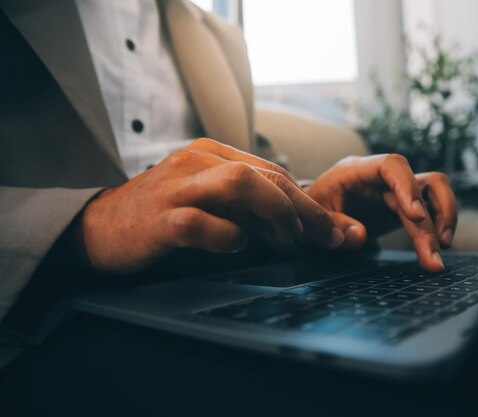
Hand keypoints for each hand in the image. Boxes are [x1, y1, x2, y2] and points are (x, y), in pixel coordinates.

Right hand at [79, 139, 342, 272]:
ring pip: (238, 184)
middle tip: (330, 237)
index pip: (273, 171)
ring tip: (292, 237)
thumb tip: (299, 224)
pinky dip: (224, 236)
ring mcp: (176, 188)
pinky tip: (236, 246)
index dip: (308, 199)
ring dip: (275, 210)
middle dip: (306, 207)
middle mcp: (198, 162)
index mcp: (213, 155)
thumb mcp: (210, 201)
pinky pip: (197, 223)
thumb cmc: (164, 214)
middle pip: (264, 175)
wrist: (100, 227)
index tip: (334, 228)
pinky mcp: (158, 219)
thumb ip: (248, 206)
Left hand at [306, 154, 457, 271]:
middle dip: (428, 224)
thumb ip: (333, 227)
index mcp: (356, 170)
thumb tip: (361, 235)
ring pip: (434, 190)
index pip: (391, 164)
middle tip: (433, 258)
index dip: (407, 186)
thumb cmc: (310, 212)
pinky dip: (439, 223)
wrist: (312, 213)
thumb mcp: (311, 221)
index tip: (416, 216)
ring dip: (444, 217)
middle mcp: (380, 176)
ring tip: (441, 250)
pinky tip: (436, 247)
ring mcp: (395, 188)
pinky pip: (432, 205)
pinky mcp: (403, 204)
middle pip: (418, 186)